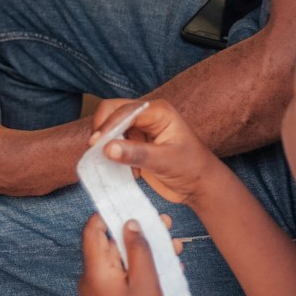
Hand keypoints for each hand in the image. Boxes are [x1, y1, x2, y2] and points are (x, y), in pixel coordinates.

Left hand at [79, 214, 168, 295]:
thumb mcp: (146, 280)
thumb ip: (137, 248)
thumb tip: (129, 224)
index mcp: (95, 272)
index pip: (92, 230)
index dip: (108, 213)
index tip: (127, 203)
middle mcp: (91, 279)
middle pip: (109, 243)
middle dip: (136, 232)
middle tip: (161, 225)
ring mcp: (99, 290)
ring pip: (119, 258)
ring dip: (143, 250)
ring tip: (171, 247)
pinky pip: (121, 273)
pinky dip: (140, 267)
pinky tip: (165, 267)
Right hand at [90, 98, 219, 206]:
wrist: (199, 185)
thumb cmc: (190, 168)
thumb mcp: (165, 161)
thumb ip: (137, 154)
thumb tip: (107, 148)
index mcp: (158, 111)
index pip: (125, 110)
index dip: (108, 126)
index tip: (96, 145)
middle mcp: (147, 115)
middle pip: (113, 111)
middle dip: (103, 130)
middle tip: (96, 152)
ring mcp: (140, 128)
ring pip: (111, 127)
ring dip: (105, 143)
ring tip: (109, 162)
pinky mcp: (135, 143)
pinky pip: (115, 143)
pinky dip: (111, 154)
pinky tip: (125, 170)